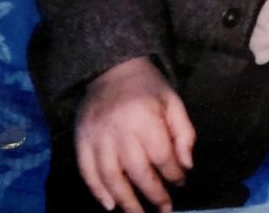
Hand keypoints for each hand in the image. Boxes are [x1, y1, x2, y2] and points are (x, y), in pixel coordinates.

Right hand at [75, 56, 195, 212]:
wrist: (111, 69)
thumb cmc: (147, 87)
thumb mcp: (173, 101)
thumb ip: (184, 132)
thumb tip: (186, 165)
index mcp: (145, 117)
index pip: (161, 155)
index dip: (174, 173)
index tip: (181, 182)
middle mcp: (119, 129)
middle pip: (137, 171)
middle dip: (153, 194)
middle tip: (165, 209)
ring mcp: (97, 137)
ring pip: (110, 177)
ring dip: (125, 201)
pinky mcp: (81, 140)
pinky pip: (87, 171)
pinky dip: (97, 191)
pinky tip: (110, 206)